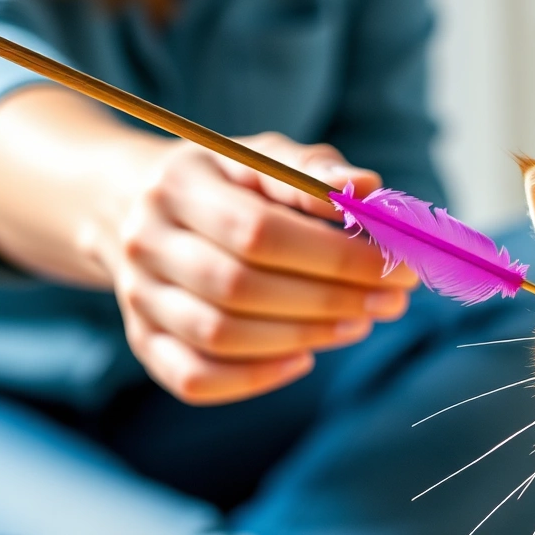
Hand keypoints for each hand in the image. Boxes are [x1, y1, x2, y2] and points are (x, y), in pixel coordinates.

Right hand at [98, 133, 418, 404]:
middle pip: (239, 286)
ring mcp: (138, 295)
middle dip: (329, 299)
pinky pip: (194, 377)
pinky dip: (254, 378)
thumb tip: (367, 188)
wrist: (139, 209)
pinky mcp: (143, 340)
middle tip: (391, 301)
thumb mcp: (263, 156)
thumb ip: (313, 170)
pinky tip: (303, 359)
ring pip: (219, 335)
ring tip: (358, 324)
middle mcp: (146, 240)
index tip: (396, 266)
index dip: (333, 255)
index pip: (257, 229)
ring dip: (302, 336)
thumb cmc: (228, 183)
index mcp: (177, 183)